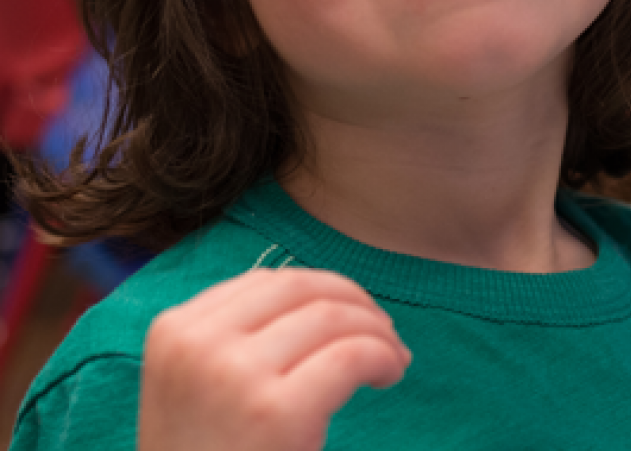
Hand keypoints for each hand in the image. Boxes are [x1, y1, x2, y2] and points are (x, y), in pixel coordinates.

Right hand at [137, 267, 410, 450]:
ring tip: (393, 358)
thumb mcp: (193, 388)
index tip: (350, 312)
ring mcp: (235, 374)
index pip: (265, 281)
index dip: (319, 289)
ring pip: (330, 316)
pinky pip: (350, 356)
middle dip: (352, 301)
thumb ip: (232, 338)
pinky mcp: (276, 413)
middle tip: (384, 330)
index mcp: (173, 330)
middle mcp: (199, 342)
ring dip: (376, 329)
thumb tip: (319, 296)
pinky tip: (389, 374)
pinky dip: (382, 356)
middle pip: (299, 288)